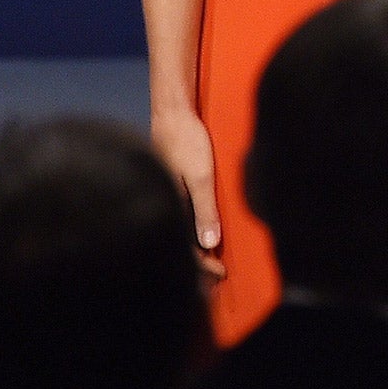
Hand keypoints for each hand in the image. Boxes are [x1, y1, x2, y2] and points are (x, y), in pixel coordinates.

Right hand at [152, 105, 226, 280]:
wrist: (172, 112)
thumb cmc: (185, 140)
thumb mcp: (201, 176)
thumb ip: (205, 209)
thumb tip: (209, 244)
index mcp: (170, 206)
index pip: (183, 250)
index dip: (202, 268)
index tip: (221, 274)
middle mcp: (166, 204)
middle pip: (179, 245)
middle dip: (198, 266)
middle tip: (220, 276)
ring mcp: (167, 195)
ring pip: (179, 233)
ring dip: (196, 250)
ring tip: (214, 262)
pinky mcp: (171, 187)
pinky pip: (181, 218)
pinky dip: (193, 233)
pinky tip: (205, 234)